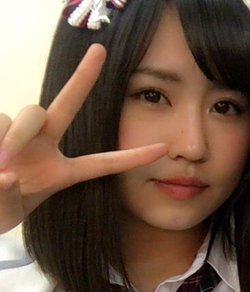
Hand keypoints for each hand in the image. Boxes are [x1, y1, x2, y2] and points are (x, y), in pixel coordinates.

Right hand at [0, 44, 167, 233]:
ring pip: (28, 115)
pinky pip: (1, 121)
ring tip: (5, 164)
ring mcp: (21, 132)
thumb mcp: (8, 212)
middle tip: (100, 51)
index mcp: (61, 172)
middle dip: (84, 77)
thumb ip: (7, 198)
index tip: (163, 149)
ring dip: (16, 136)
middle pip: (67, 104)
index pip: (102, 163)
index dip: (132, 158)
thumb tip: (7, 174)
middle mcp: (45, 145)